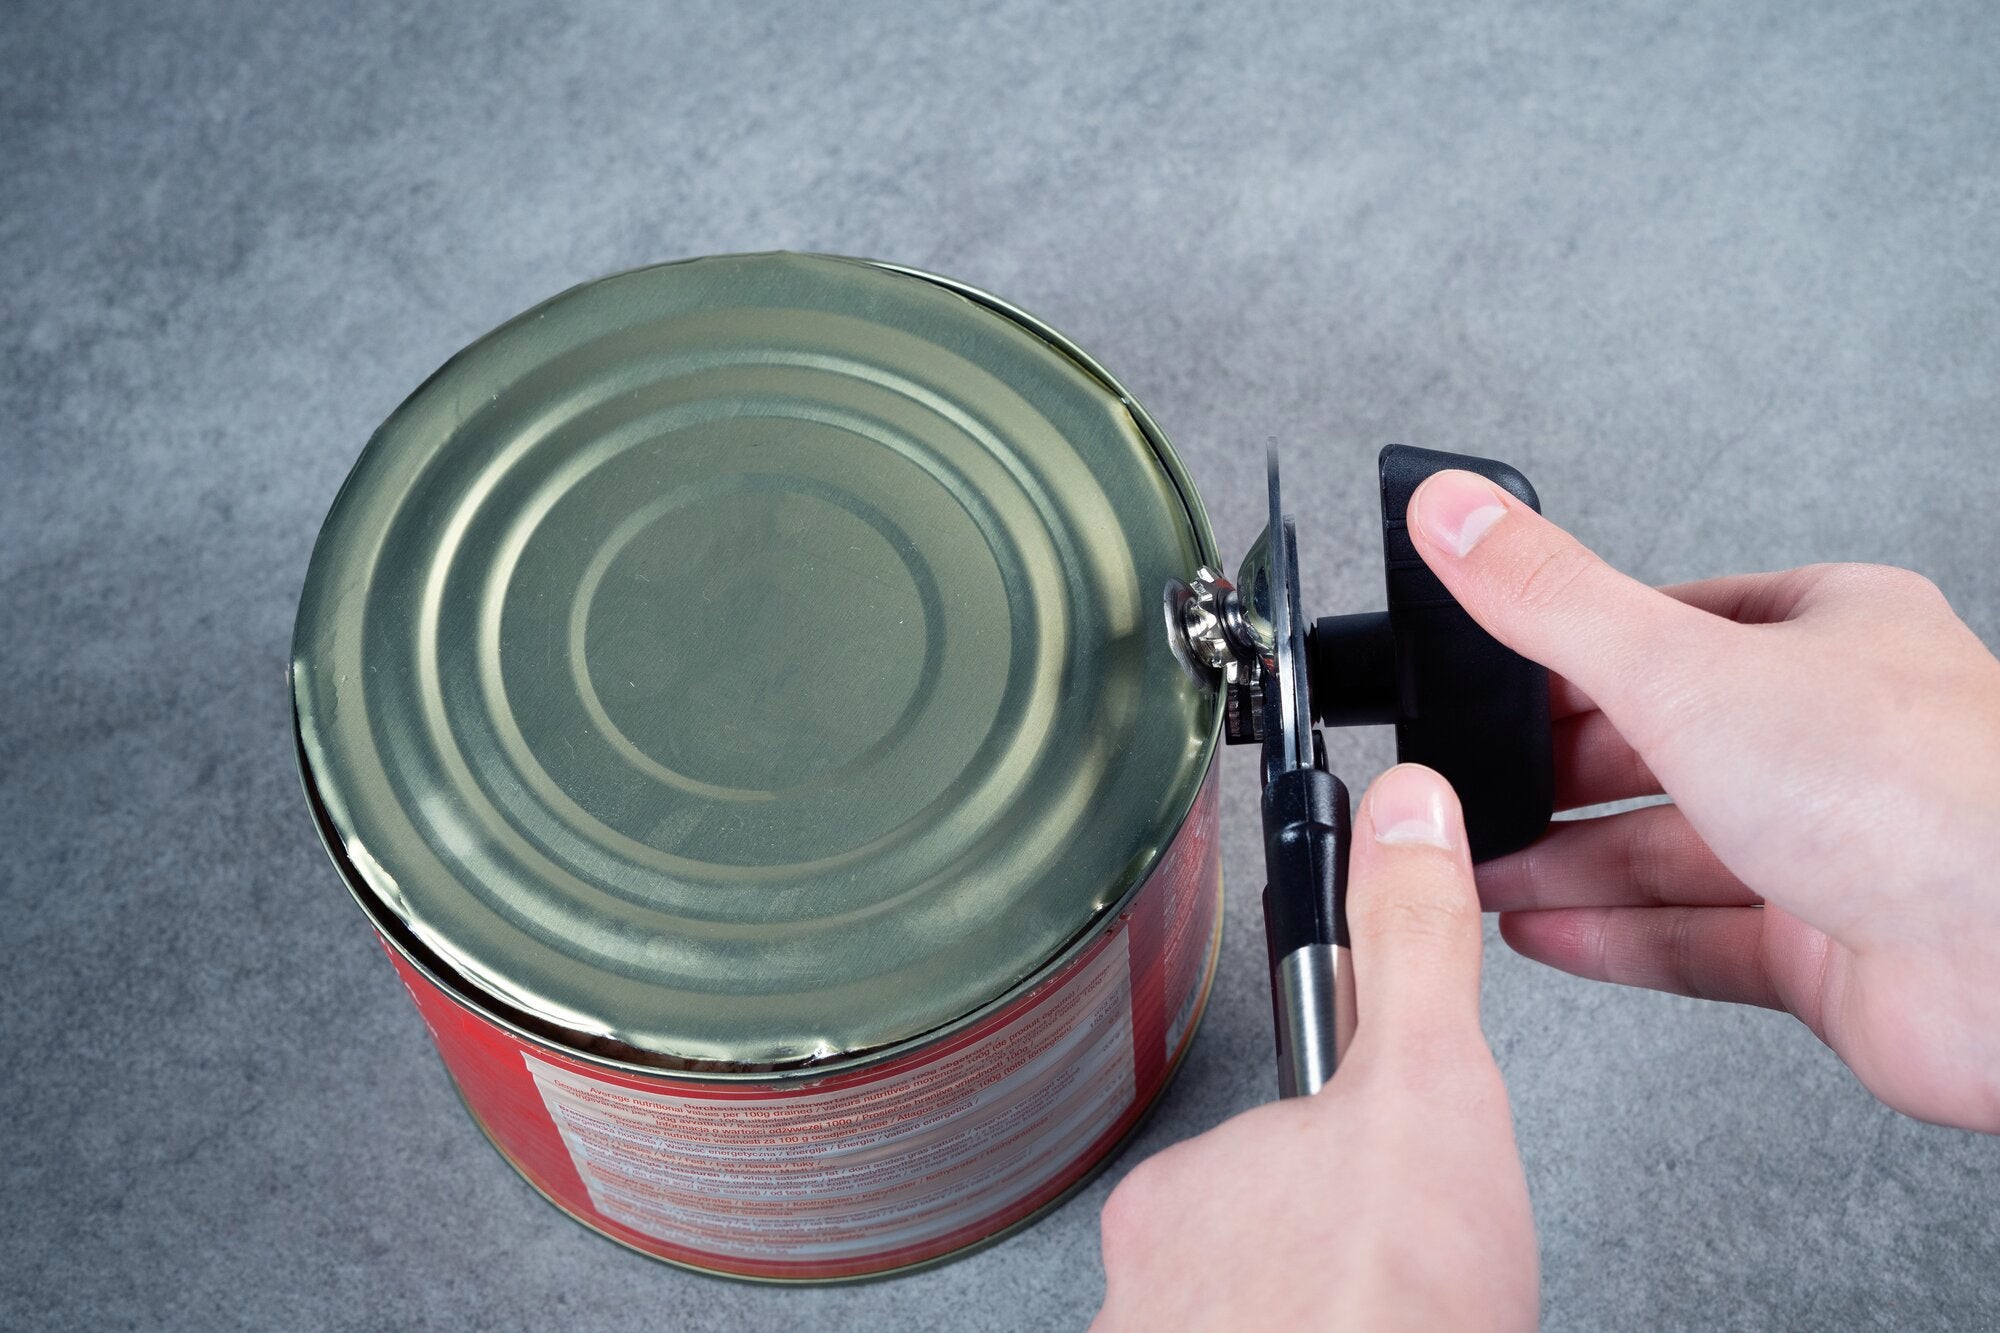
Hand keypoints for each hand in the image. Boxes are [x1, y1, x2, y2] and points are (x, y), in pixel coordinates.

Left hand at [1094, 765, 1537, 1332]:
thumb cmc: (1384, 1312)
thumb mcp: (1428, 1092)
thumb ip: (1413, 946)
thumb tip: (1409, 802)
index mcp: (1192, 1187)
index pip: (1275, 1162)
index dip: (1357, 1183)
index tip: (1394, 1218)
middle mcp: (1151, 1289)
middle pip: (1263, 1260)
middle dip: (1335, 1269)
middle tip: (1407, 1294)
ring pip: (1255, 1331)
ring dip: (1319, 1329)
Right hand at [1408, 469, 1999, 1132]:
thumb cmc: (1916, 791)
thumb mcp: (1683, 665)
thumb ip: (1551, 599)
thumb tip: (1456, 509)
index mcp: (1833, 634)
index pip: (1677, 626)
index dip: (1575, 653)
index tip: (1490, 677)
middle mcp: (1840, 739)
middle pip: (1665, 747)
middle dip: (1557, 775)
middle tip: (1470, 787)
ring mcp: (1838, 851)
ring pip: (1671, 851)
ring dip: (1566, 862)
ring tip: (1478, 868)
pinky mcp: (1830, 955)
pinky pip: (1694, 939)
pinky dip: (1610, 936)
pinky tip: (1540, 930)